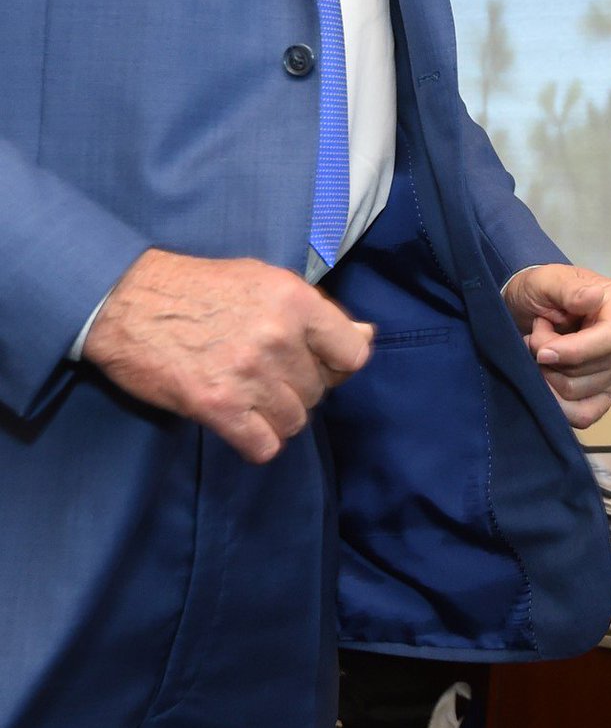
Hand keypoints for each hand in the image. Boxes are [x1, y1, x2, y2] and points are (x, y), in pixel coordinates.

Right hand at [82, 248, 374, 463]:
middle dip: (298, 389)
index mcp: (295, 301)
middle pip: (320, 391)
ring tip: (251, 398)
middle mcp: (278, 337)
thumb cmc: (198, 289)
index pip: (353, 354)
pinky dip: (256, 442)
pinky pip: (263, 445)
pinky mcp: (217, 405)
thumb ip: (317, 313)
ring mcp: (249, 373)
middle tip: (267, 377)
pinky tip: (241, 424)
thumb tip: (367, 337)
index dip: (337, 366)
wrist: (125, 302)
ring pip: (295, 420)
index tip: (317, 365)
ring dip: (277, 416)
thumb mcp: (265, 282)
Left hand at [503, 264, 610, 427]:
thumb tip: (593, 298)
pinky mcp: (604, 391)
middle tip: (534, 338)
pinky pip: (586, 414)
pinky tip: (545, 386)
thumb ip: (570, 289)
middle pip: (590, 370)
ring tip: (539, 351)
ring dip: (547, 375)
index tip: (541, 351)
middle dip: (550, 360)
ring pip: (579, 391)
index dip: (574, 351)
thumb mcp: (548, 280)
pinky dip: (559, 407)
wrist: (531, 306)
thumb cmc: (541, 289)